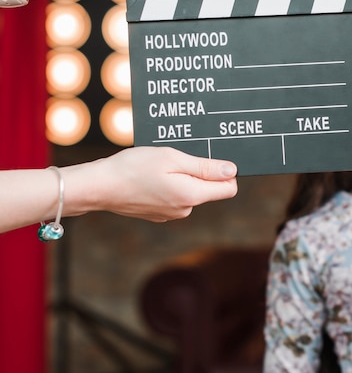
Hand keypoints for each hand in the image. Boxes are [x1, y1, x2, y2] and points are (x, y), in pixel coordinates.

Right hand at [66, 146, 236, 220]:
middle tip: (175, 158)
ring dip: (182, 177)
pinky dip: (168, 184)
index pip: (229, 188)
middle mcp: (185, 209)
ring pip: (191, 191)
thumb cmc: (133, 168)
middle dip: (199, 172)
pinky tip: (150, 177)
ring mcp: (172, 214)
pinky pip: (175, 196)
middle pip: (209, 189)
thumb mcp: (172, 158)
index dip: (224, 171)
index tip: (209, 157)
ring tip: (158, 167)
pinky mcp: (159, 214)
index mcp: (192, 196)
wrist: (99, 187)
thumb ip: (205, 166)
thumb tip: (232, 171)